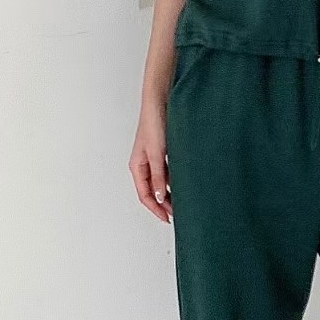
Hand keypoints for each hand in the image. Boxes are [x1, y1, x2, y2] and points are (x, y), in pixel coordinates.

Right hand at [130, 99, 171, 221]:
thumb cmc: (154, 122)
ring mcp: (153, 157)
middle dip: (163, 204)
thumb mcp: (156, 153)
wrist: (161, 101)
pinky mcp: (163, 150)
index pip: (144, 195)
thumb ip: (158, 176)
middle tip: (178, 214)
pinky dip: (173, 180)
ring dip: (169, 193)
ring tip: (182, 202)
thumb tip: (158, 198)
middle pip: (151, 191)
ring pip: (160, 182)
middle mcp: (144, 164)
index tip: (167, 219)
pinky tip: (183, 184)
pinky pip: (167, 171)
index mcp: (137, 166)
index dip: (155, 209)